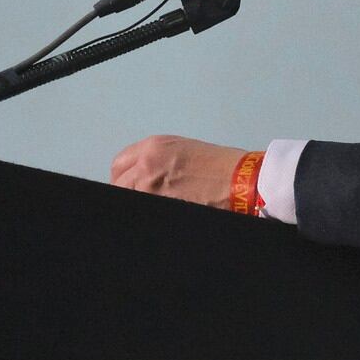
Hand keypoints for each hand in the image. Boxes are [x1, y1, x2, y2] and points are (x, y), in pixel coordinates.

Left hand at [111, 135, 249, 208]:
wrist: (242, 180)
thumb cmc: (223, 165)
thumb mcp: (185, 149)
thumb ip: (158, 159)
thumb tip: (144, 175)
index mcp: (153, 147)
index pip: (119, 164)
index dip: (123, 177)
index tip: (129, 184)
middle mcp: (146, 164)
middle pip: (118, 184)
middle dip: (126, 191)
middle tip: (142, 197)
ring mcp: (150, 188)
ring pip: (127, 198)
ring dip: (138, 201)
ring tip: (158, 204)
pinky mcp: (159, 206)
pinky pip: (144, 210)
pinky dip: (148, 212)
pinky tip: (165, 209)